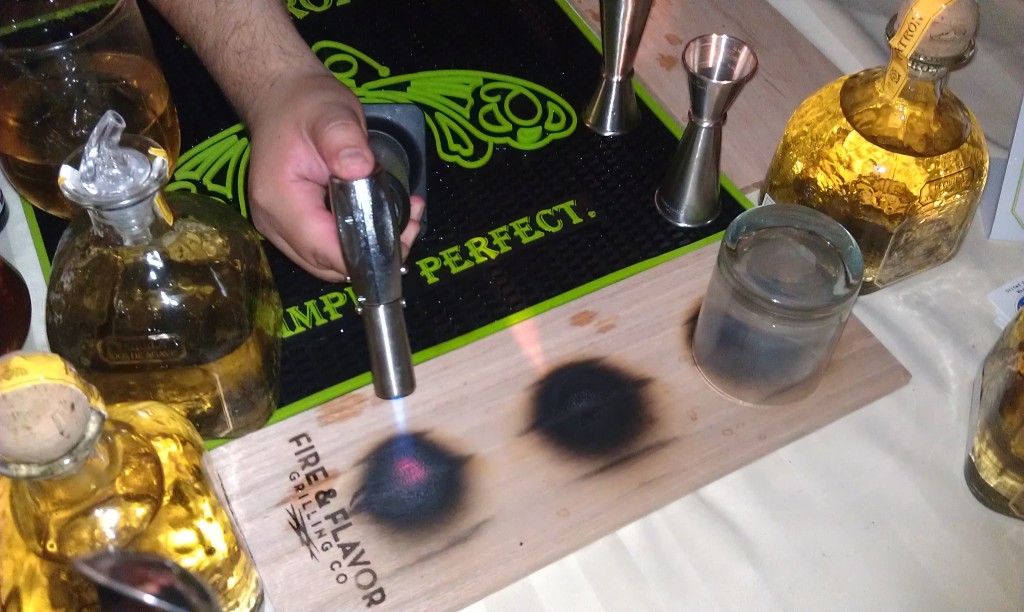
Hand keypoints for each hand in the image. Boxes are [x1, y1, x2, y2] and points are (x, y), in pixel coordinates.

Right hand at [245, 71, 424, 281]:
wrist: (282, 99)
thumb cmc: (304, 105)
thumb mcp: (330, 114)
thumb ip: (344, 140)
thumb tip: (360, 168)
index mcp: (280, 200)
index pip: (323, 248)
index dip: (364, 253)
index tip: (402, 236)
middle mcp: (275, 223)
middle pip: (328, 264)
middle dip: (373, 254)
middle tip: (409, 225)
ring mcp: (282, 229)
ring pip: (329, 261)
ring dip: (368, 249)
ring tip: (403, 220)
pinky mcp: (293, 227)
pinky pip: (328, 247)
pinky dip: (358, 240)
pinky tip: (384, 218)